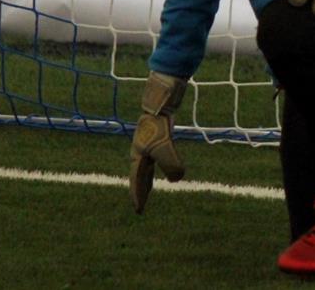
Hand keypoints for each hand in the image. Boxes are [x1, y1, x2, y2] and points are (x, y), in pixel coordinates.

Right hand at [130, 71, 187, 213]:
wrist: (159, 106)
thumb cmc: (159, 127)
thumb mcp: (166, 148)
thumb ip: (171, 165)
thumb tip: (178, 180)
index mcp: (138, 157)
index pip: (137, 181)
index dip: (138, 196)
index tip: (138, 210)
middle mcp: (140, 153)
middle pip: (139, 177)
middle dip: (140, 191)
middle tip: (140, 206)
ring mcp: (147, 146)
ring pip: (146, 169)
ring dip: (147, 181)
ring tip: (149, 190)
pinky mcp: (156, 140)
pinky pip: (155, 160)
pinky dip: (158, 168)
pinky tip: (163, 168)